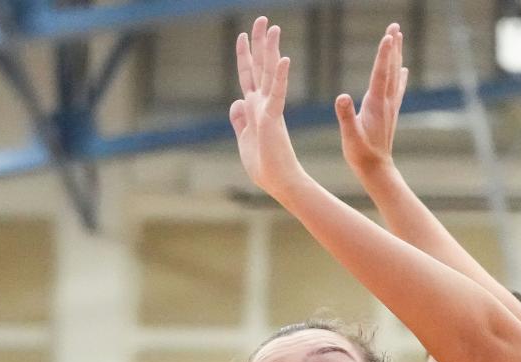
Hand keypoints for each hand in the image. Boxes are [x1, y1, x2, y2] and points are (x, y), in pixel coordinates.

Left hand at [230, 16, 302, 197]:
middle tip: (263, 19)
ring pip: (269, 74)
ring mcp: (269, 110)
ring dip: (270, 50)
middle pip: (259, 67)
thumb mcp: (244, 140)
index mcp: (254, 109)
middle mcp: (262, 105)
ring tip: (273, 27)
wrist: (280, 183)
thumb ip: (239, 119)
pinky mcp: (273, 119)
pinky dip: (280, 77)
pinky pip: (277, 94)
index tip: (243, 35)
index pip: (248, 76)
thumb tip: (236, 101)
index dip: (245, 55)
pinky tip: (284, 59)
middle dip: (260, 43)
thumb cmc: (265, 167)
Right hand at [336, 24, 407, 177]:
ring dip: (396, 55)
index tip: (389, 35)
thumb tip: (341, 97)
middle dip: (392, 47)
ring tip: (398, 36)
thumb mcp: (350, 137)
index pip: (380, 74)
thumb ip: (346, 117)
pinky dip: (399, 75)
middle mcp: (386, 102)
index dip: (384, 54)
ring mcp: (389, 107)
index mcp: (375, 105)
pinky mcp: (389, 112)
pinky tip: (403, 68)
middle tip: (395, 26)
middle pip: (390, 68)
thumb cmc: (361, 155)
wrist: (377, 170)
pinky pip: (396, 88)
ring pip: (394, 75)